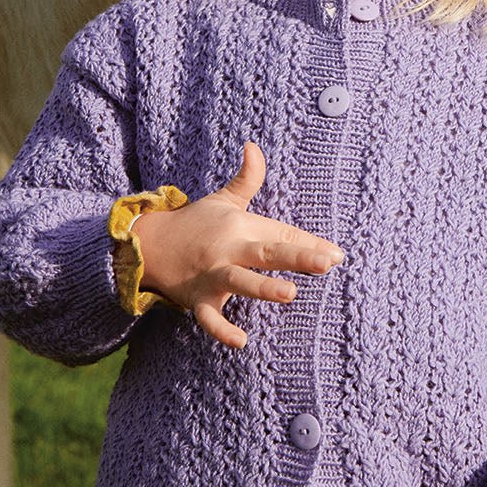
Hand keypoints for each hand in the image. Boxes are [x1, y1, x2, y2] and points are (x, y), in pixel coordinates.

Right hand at [134, 142, 342, 348]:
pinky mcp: (198, 298)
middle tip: (327, 263)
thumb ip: (247, 177)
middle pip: (267, 252)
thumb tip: (254, 145)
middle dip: (297, 256)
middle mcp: (229, 249)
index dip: (310, 245)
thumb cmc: (195, 223)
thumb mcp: (223, 199)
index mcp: (241, 226)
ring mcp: (213, 274)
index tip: (338, 255)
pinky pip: (210, 317)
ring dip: (263, 287)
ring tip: (290, 293)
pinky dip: (222, 329)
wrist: (149, 244)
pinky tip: (241, 341)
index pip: (283, 235)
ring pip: (240, 281)